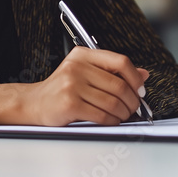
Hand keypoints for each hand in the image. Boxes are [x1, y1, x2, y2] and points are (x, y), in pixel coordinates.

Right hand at [20, 47, 148, 125]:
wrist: (34, 103)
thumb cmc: (61, 89)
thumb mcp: (85, 73)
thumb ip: (112, 72)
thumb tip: (143, 75)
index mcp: (83, 55)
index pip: (120, 61)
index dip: (135, 77)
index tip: (140, 89)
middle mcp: (77, 67)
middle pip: (119, 84)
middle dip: (132, 100)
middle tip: (135, 108)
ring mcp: (72, 85)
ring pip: (112, 102)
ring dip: (123, 113)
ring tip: (123, 116)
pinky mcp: (69, 103)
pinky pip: (101, 115)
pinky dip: (112, 121)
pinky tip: (111, 121)